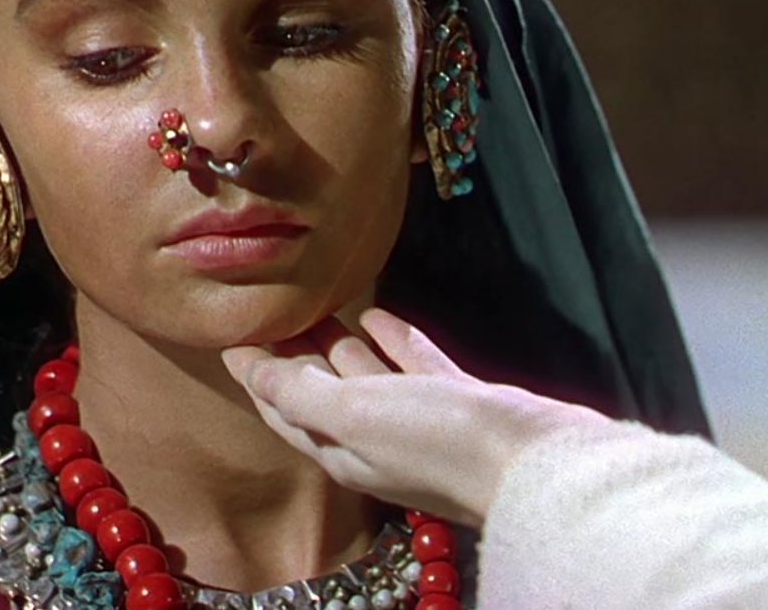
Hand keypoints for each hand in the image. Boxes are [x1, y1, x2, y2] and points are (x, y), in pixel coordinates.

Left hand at [221, 308, 611, 525]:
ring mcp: (417, 419)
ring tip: (316, 306)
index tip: (234, 336)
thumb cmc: (437, 441)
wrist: (534, 460)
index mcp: (340, 446)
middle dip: (293, 354)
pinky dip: (389, 341)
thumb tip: (246, 367)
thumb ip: (298, 393)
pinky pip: (410, 364)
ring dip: (338, 344)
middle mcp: (374, 435)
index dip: (256, 373)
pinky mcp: (455, 401)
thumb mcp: (352, 415)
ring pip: (364, 374)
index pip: (282, 406)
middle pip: (320, 388)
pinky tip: (375, 313)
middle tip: (271, 311)